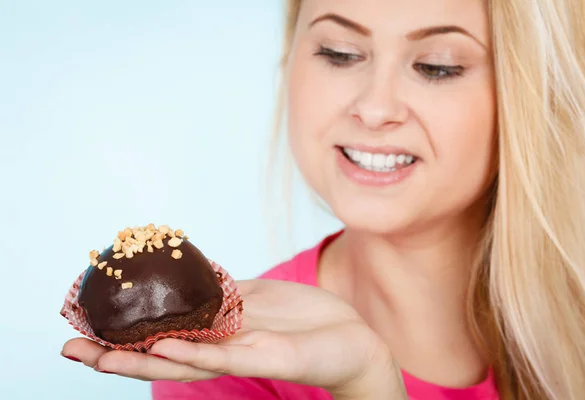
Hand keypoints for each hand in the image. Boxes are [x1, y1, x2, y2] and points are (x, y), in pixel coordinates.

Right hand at [61, 279, 406, 398]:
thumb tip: (195, 274)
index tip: (83, 327)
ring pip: (183, 360)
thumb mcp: (257, 296)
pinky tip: (164, 346)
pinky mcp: (264, 356)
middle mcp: (220, 350)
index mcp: (216, 334)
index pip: (161, 336)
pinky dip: (192, 351)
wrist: (350, 336)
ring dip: (140, 358)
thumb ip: (225, 292)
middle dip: (114, 354)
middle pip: (159, 354)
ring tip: (98, 355)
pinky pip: (223, 354)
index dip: (123, 335)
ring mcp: (240, 355)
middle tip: (69, 350)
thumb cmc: (305, 318)